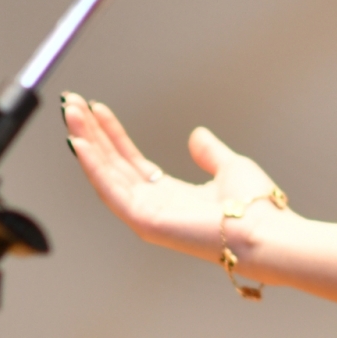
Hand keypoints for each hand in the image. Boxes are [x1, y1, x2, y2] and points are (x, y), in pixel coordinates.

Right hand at [62, 93, 288, 263]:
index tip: (97, 109)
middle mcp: (153, 205)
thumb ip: (209, 153)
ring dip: (87, 142)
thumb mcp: (229, 167)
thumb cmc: (255, 208)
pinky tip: (80, 143)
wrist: (265, 231)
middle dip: (91, 134)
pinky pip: (112, 190)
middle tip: (72, 106)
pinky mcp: (145, 220)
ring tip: (71, 114)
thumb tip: (197, 135)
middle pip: (113, 165)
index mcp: (171, 194)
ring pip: (106, 174)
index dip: (113, 135)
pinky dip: (94, 167)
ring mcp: (146, 215)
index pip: (131, 161)